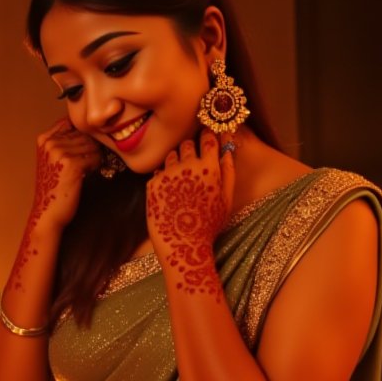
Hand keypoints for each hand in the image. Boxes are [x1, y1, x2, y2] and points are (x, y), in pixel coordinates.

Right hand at [31, 117, 102, 232]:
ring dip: (93, 157)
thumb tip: (89, 130)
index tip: (81, 148)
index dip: (81, 134)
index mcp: (44, 139)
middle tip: (85, 163)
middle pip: (83, 134)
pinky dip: (95, 165)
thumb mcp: (52, 159)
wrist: (48, 212)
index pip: (70, 123)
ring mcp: (60, 152)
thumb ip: (64, 142)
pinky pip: (95, 156)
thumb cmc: (54, 187)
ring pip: (91, 145)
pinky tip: (87, 174)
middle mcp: (50, 142)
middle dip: (89, 148)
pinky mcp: (72, 163)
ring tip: (85, 169)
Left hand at [145, 129, 234, 295]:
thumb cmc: (208, 225)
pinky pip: (159, 172)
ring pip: (171, 156)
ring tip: (181, 183)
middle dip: (190, 150)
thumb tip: (227, 150)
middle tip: (193, 166)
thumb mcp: (227, 200)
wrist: (183, 245)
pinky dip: (164, 178)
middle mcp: (187, 165)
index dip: (207, 136)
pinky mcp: (153, 183)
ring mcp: (168, 173)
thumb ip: (228, 172)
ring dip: (176, 163)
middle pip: (187, 143)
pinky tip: (170, 195)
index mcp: (209, 167)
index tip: (206, 138)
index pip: (208, 137)